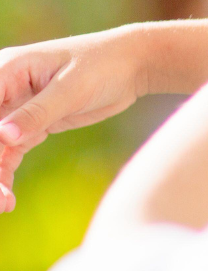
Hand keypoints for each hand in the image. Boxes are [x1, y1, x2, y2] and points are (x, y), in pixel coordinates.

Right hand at [0, 27, 152, 209]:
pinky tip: (8, 200)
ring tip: (4, 205)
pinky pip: (9, 153)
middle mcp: (3, 90)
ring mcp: (16, 110)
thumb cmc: (102, 65)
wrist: (132, 65)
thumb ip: (37, 112)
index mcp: (5, 71)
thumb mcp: (71, 88)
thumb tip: (4, 135)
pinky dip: (5, 175)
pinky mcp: (32, 126)